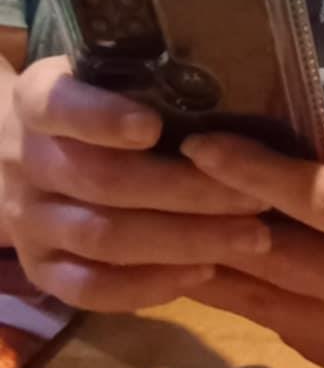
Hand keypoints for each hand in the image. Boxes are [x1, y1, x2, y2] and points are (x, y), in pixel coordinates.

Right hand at [0, 57, 272, 307]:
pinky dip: (148, 285)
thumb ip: (153, 82)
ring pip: (102, 237)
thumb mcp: (110, 78)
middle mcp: (23, 161)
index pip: (58, 105)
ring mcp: (27, 221)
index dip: (102, 118)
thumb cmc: (98, 108)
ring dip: (183, 240)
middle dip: (186, 190)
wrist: (26, 156)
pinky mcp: (40, 270)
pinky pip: (89, 289)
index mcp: (37, 100)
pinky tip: (204, 272)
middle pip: (101, 180)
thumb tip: (244, 86)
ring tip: (251, 237)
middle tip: (255, 197)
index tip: (153, 125)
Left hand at [182, 112, 323, 367]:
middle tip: (162, 181)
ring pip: (264, 303)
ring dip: (213, 263)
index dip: (250, 172)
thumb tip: (306, 124)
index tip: (199, 145)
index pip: (311, 202)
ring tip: (167, 223)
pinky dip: (250, 293)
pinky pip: (283, 325)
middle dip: (212, 218)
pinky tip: (218, 258)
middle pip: (273, 259)